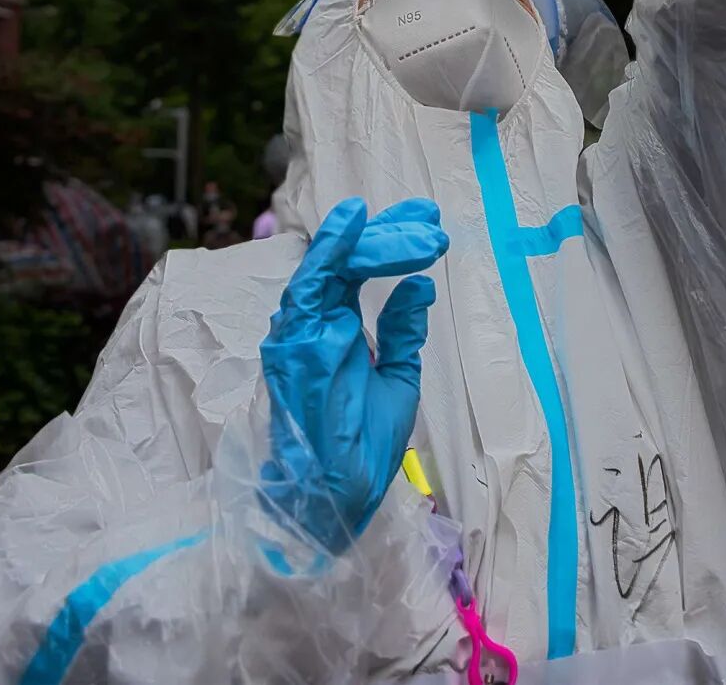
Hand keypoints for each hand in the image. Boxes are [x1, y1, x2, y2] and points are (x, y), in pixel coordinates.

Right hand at [260, 197, 448, 551]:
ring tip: (415, 228)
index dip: (392, 241)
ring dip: (374, 242)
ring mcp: (301, 334)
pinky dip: (328, 253)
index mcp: (337, 329)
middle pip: (348, 262)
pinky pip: (309, 289)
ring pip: (332, 268)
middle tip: (430, 222)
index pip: (359, 270)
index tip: (429, 226)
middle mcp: (315, 325)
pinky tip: (352, 224)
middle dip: (390, 234)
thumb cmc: (360, 450)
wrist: (336, 503)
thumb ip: (402, 333)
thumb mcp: (396, 381)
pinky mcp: (294, 347)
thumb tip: (419, 287)